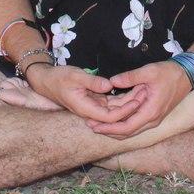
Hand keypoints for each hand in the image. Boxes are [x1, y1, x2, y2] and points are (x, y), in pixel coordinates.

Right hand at [25, 63, 146, 124]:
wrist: (46, 81)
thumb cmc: (59, 78)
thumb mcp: (75, 76)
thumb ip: (92, 82)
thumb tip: (109, 86)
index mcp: (85, 108)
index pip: (110, 117)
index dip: (125, 111)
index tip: (137, 100)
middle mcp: (91, 111)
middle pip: (115, 116)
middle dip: (131, 107)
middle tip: (146, 94)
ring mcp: (93, 107)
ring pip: (115, 110)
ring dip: (128, 103)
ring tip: (144, 91)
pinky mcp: (94, 102)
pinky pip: (111, 104)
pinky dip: (122, 99)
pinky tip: (134, 91)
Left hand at [85, 61, 191, 138]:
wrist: (187, 75)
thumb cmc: (169, 73)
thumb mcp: (149, 72)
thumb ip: (130, 77)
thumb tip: (111, 81)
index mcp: (150, 112)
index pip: (126, 128)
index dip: (109, 128)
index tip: (94, 126)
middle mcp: (151, 120)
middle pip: (126, 132)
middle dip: (108, 131)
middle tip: (91, 126)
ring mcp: (152, 118)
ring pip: (130, 129)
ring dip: (114, 127)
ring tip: (97, 122)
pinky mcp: (152, 113)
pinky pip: (134, 121)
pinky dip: (122, 120)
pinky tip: (111, 114)